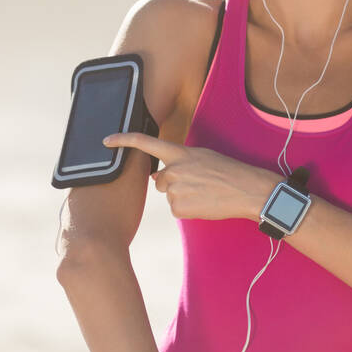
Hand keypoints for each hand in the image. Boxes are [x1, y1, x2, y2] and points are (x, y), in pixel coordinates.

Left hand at [102, 132, 279, 220]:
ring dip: (183, 197)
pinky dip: (188, 210)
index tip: (105, 141)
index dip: (123, 140)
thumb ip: (179, 162)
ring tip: (205, 193)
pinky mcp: (178, 208)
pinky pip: (176, 210)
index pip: (145, 143)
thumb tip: (159, 177)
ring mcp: (174, 190)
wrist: (246, 190)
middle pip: (159, 180)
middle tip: (198, 184)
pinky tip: (204, 204)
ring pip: (169, 196)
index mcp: (179, 153)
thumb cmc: (229, 172)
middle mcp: (173, 170)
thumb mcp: (203, 157)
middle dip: (172, 184)